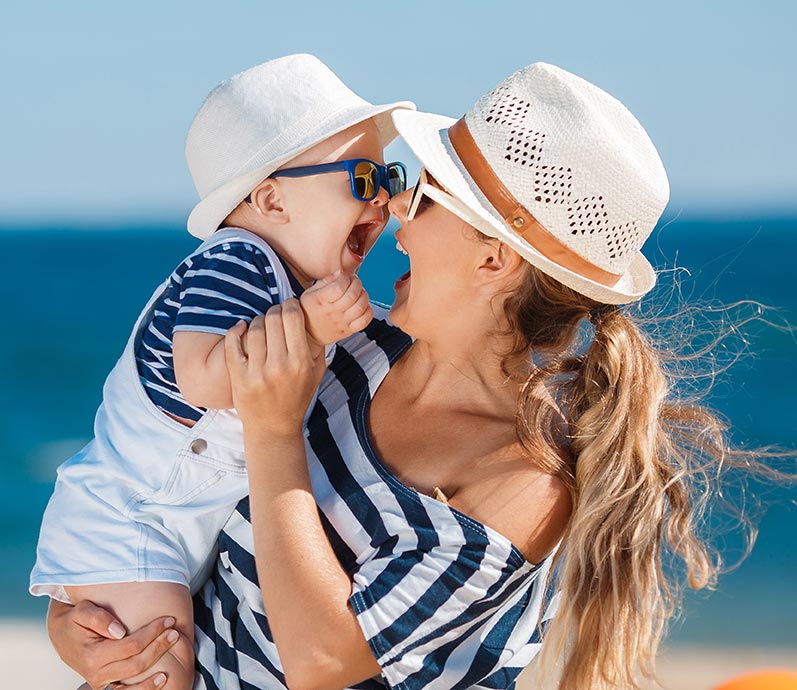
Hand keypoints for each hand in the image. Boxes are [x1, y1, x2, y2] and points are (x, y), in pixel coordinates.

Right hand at [47, 599, 178, 689]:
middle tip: (174, 632)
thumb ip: (99, 618)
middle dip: (159, 646)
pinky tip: (161, 679)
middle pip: (136, 663)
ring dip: (156, 669)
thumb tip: (119, 631)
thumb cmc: (75, 621)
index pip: (131, 645)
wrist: (62, 635)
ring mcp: (101, 682)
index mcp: (92, 655)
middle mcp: (96, 673)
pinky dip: (144, 688)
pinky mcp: (105, 685)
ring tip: (172, 654)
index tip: (167, 620)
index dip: (152, 633)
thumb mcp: (82, 612)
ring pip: (134, 682)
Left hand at [225, 299, 325, 434]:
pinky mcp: (238, 377)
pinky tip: (242, 328)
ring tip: (262, 325)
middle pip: (273, 319)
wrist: (273, 427)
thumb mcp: (316, 374)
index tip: (290, 305)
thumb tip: (314, 317)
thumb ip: (318, 347)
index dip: (290, 305)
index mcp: (300, 362)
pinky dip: (235, 331)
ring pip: (254, 328)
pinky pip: (232, 344)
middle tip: (276, 314)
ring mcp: (256, 372)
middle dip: (275, 311)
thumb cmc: (297, 398)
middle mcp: (279, 366)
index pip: (292, 318)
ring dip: (258, 321)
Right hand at [300, 271, 372, 345]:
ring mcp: (342, 322)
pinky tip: (362, 305)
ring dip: (363, 295)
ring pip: (361, 307)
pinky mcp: (349, 330)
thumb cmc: (310, 311)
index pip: (339, 287)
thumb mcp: (310, 292)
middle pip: (352, 295)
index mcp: (321, 300)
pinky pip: (365, 320)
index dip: (345, 278)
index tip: (344, 276)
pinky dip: (368, 310)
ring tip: (358, 292)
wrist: (309, 334)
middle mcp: (332, 312)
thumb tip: (341, 273)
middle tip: (354, 281)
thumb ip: (326, 281)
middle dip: (357, 283)